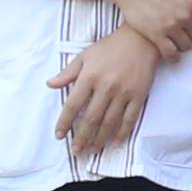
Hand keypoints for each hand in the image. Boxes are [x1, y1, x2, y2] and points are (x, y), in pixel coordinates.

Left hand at [50, 27, 160, 161]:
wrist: (142, 39)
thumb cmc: (111, 47)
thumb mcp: (85, 56)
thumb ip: (68, 73)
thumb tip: (50, 84)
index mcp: (90, 77)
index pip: (73, 106)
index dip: (65, 123)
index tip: (59, 135)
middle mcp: (106, 87)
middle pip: (91, 119)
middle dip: (82, 137)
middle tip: (76, 151)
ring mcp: (124, 92)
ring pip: (109, 122)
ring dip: (99, 139)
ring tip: (91, 149)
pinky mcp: (139, 95)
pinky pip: (130, 118)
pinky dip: (122, 132)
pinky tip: (115, 141)